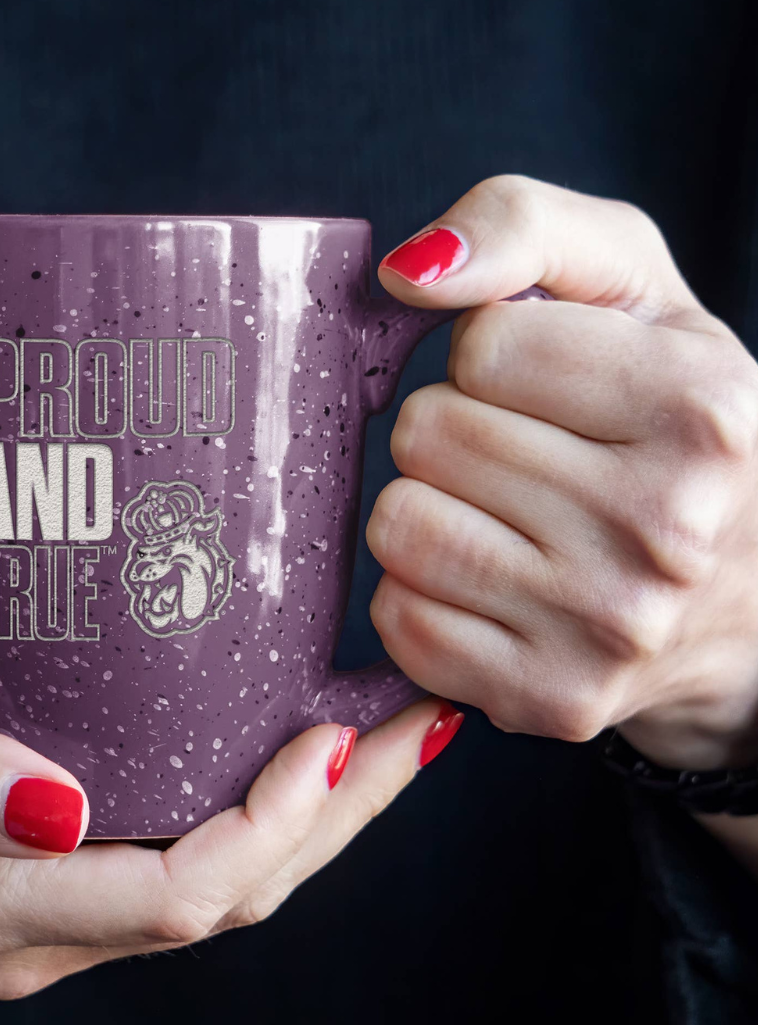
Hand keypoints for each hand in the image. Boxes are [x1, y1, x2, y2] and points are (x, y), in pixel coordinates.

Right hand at [0, 607, 455, 997]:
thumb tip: (53, 807)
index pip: (175, 893)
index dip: (271, 824)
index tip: (333, 735)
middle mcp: (35, 925)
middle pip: (229, 894)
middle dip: (337, 816)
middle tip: (417, 722)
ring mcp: (48, 906)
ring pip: (222, 882)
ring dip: (317, 813)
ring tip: (389, 730)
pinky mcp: (49, 867)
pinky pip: (182, 854)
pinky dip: (258, 806)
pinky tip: (295, 747)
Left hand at [368, 175, 757, 770]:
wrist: (740, 595)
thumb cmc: (671, 426)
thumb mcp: (634, 291)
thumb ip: (525, 227)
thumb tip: (408, 270)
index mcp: (702, 407)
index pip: (479, 346)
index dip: (487, 357)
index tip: (539, 388)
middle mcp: (666, 526)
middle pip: (427, 435)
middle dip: (452, 432)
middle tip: (520, 458)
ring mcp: (607, 628)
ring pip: (399, 525)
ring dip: (428, 508)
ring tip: (502, 518)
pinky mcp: (549, 699)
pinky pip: (398, 617)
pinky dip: (421, 591)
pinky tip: (489, 584)